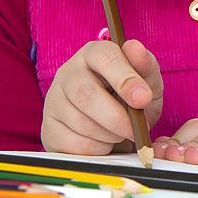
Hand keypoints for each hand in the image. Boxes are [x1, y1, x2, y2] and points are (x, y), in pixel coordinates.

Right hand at [41, 39, 162, 154]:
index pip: (104, 58)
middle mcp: (69, 72)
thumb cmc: (129, 99)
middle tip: (136, 129)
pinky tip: (104, 141)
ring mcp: (54, 100)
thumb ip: (145, 66)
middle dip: (118, 118)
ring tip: (120, 132)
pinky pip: (75, 145)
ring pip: (82, 123)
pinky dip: (98, 149)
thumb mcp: (147, 82)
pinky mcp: (50, 128)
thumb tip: (135, 48)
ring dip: (111, 135)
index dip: (125, 79)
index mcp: (94, 53)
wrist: (115, 128)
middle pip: (87, 95)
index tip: (144, 99)